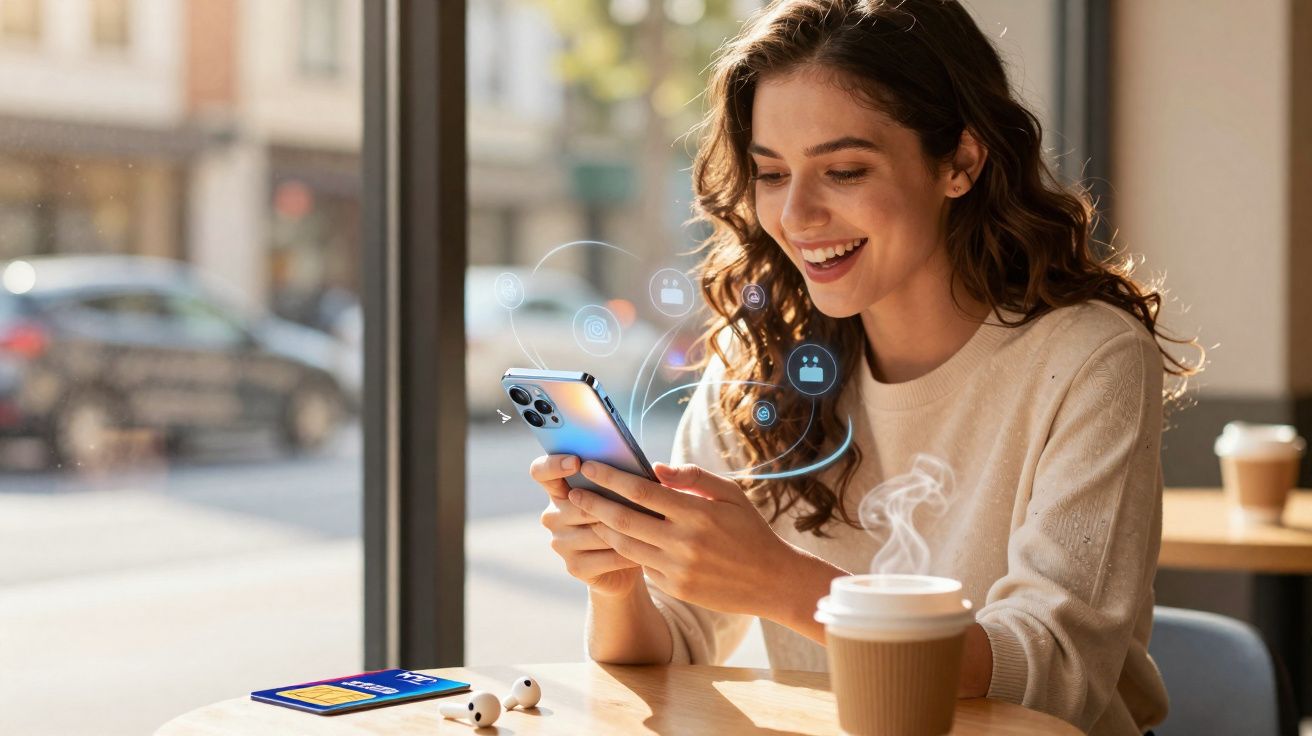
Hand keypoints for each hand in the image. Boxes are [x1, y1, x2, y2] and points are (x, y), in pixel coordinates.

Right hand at [529, 454, 641, 597]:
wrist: (624, 562)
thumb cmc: (626, 515)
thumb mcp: (621, 493)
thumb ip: (621, 477)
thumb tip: (647, 465)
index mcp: (558, 490)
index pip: (541, 472)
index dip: (554, 464)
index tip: (576, 462)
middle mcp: (552, 516)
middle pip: (580, 504)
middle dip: (612, 504)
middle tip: (642, 501)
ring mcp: (560, 543)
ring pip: (598, 531)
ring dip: (626, 529)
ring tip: (650, 526)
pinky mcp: (574, 567)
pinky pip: (607, 555)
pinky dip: (629, 552)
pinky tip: (646, 548)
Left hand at [568, 460, 796, 617]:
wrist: (772, 581)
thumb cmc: (750, 530)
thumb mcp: (730, 494)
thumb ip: (693, 477)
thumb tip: (655, 468)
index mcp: (695, 513)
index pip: (640, 491)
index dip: (610, 477)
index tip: (589, 466)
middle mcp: (683, 542)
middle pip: (623, 519)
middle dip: (593, 503)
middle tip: (572, 492)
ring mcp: (677, 568)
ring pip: (625, 545)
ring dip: (602, 529)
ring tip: (588, 514)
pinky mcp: (675, 587)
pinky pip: (642, 565)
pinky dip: (626, 550)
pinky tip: (615, 537)